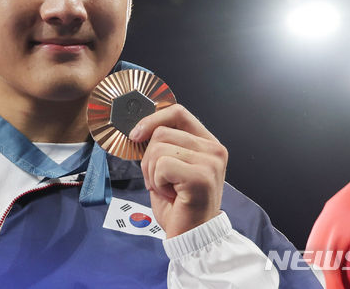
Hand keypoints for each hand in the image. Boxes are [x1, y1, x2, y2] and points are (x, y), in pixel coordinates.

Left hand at [129, 104, 227, 237]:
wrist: (191, 236)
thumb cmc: (179, 204)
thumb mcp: (170, 166)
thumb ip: (163, 144)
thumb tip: (139, 127)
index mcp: (208, 143)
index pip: (177, 112)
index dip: (152, 119)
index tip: (135, 134)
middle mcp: (214, 149)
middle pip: (162, 131)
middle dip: (148, 158)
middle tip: (158, 180)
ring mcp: (210, 162)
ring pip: (158, 148)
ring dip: (152, 172)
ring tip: (167, 188)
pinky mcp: (201, 176)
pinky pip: (161, 165)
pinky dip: (157, 182)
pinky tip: (171, 195)